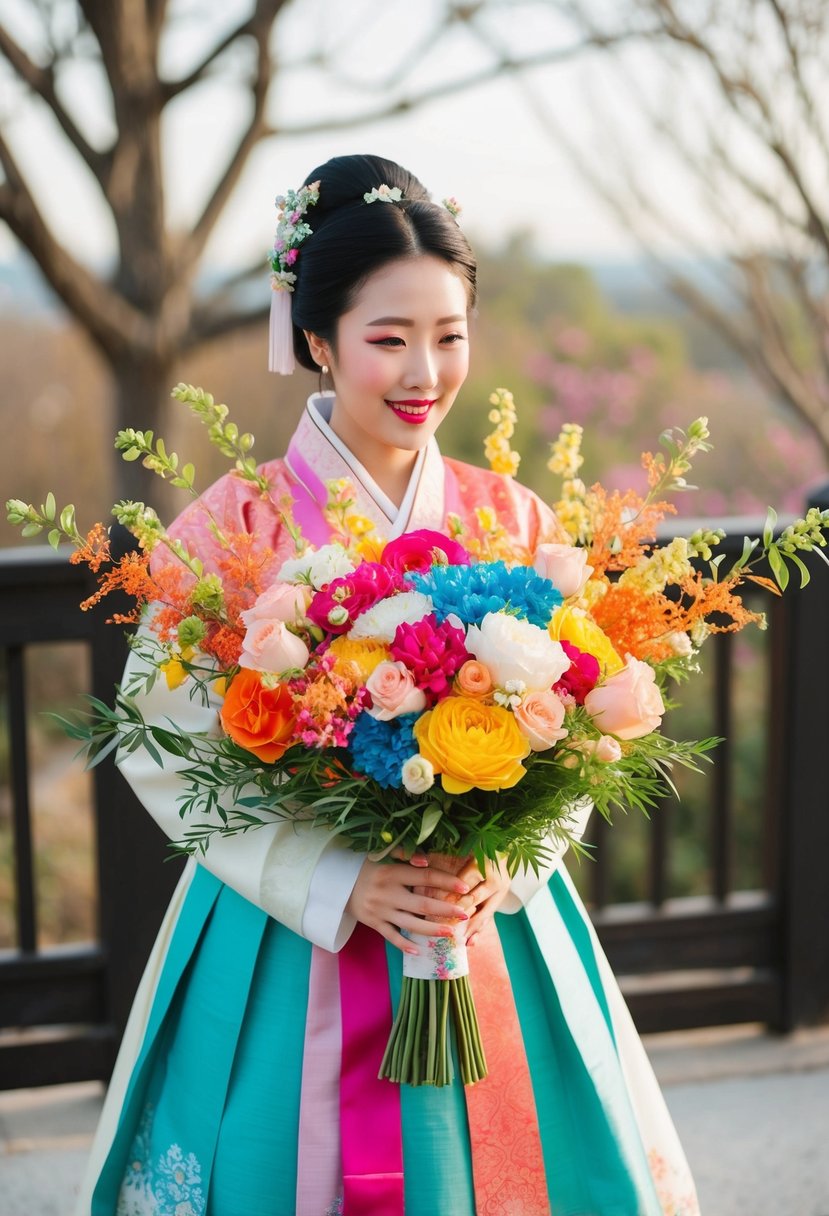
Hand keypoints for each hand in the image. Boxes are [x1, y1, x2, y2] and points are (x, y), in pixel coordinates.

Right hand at [346, 857, 470, 953]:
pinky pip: (391, 937)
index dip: (446, 882)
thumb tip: (426, 861)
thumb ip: (405, 854)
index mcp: (391, 872)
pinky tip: (419, 950)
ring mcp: (380, 910)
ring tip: (451, 933)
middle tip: (464, 914)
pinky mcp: (373, 923)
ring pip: (410, 924)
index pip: (425, 877)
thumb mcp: (383, 854)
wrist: (338, 882)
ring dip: (432, 930)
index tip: (464, 888)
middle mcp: (386, 893)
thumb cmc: (367, 866)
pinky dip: (404, 944)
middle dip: (445, 910)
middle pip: (422, 905)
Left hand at [411, 853, 512, 946]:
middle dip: (451, 912)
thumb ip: (436, 855)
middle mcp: (494, 880)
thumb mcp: (457, 848)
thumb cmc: (474, 847)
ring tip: (449, 938)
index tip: (424, 899)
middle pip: (470, 900)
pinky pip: (488, 919)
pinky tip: (467, 943)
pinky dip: (477, 932)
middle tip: (430, 923)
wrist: (504, 849)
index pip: (461, 883)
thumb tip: (417, 860)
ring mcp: (500, 893)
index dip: (443, 892)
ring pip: (481, 914)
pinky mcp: (500, 902)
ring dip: (465, 928)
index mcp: (482, 864)